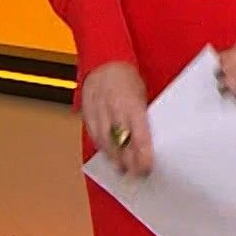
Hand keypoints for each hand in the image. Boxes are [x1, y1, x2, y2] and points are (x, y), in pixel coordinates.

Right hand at [79, 61, 152, 176]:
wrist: (104, 60)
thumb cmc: (127, 77)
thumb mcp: (142, 94)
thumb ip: (142, 116)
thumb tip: (149, 140)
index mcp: (131, 103)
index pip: (139, 135)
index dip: (143, 155)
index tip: (147, 168)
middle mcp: (112, 108)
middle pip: (120, 142)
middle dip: (129, 161)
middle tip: (136, 175)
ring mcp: (97, 111)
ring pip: (105, 142)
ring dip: (114, 158)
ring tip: (122, 169)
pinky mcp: (86, 112)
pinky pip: (93, 134)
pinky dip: (102, 147)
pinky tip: (109, 155)